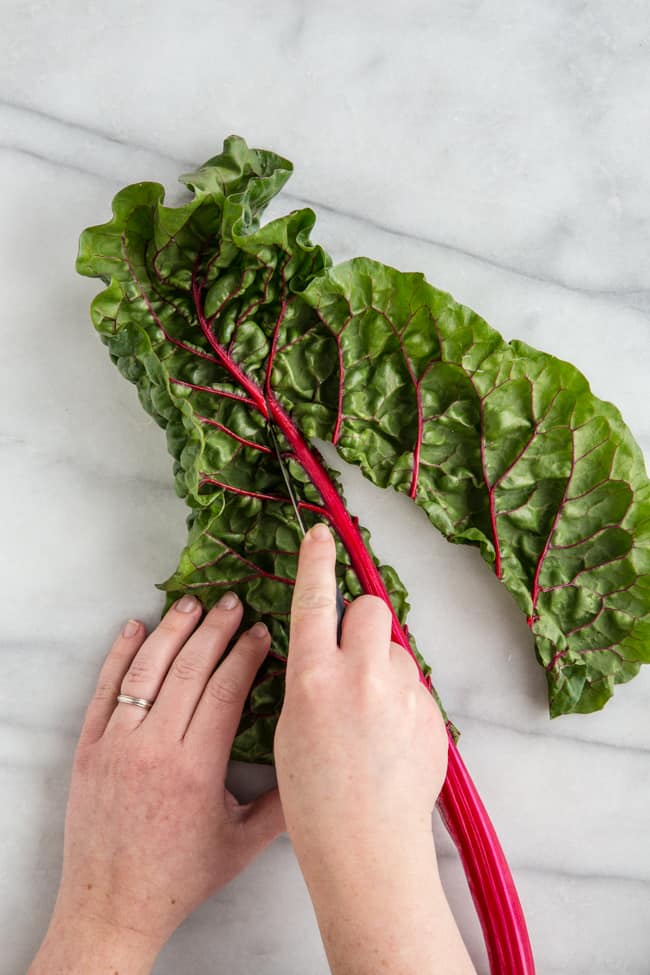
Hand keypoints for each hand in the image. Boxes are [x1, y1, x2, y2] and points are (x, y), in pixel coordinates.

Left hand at [29, 592, 283, 974]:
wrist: (112, 905)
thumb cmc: (179, 878)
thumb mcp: (241, 845)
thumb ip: (282, 806)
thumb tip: (317, 767)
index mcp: (195, 769)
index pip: (224, 691)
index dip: (245, 656)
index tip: (262, 632)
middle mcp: (153, 749)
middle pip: (188, 671)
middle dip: (215, 630)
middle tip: (233, 602)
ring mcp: (115, 745)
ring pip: (146, 672)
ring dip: (171, 631)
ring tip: (192, 603)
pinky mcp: (88, 749)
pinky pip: (103, 691)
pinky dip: (118, 655)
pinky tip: (134, 627)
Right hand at [274, 524, 475, 974]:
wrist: (368, 847)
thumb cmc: (316, 798)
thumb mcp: (295, 726)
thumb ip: (314, 678)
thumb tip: (336, 651)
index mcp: (313, 678)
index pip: (315, 601)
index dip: (317, 562)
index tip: (321, 533)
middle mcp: (361, 675)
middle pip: (372, 608)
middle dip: (363, 620)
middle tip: (354, 656)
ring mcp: (403, 693)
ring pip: (397, 649)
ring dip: (385, 667)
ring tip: (374, 720)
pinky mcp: (433, 712)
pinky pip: (416, 685)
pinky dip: (404, 700)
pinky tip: (393, 741)